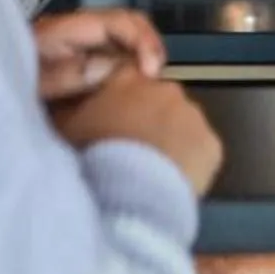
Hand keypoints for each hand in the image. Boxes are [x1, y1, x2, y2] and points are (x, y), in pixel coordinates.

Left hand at [33, 8, 165, 104]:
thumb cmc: (2, 85)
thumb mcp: (35, 83)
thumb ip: (71, 73)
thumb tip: (112, 66)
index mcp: (64, 30)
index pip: (120, 21)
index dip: (143, 41)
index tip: (150, 69)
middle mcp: (74, 30)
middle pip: (128, 25)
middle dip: (148, 48)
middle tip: (156, 76)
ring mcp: (77, 43)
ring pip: (124, 41)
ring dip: (140, 59)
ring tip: (147, 84)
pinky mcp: (77, 58)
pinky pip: (112, 55)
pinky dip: (127, 68)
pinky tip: (128, 88)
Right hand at [51, 70, 223, 197]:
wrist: (130, 196)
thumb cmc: (92, 161)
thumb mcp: (63, 129)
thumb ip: (68, 109)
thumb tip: (65, 104)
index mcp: (126, 79)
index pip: (123, 77)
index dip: (117, 101)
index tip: (111, 122)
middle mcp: (163, 89)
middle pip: (154, 101)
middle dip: (145, 120)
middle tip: (128, 151)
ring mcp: (192, 115)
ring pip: (180, 124)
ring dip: (167, 139)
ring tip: (147, 170)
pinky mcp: (211, 144)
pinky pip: (200, 149)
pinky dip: (189, 161)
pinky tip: (169, 180)